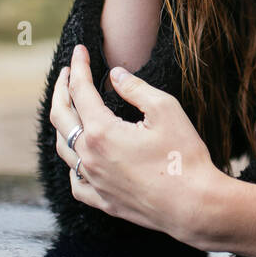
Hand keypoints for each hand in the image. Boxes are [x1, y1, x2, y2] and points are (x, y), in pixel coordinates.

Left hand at [49, 43, 219, 247]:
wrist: (195, 205)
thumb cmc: (184, 156)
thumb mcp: (166, 110)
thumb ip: (135, 89)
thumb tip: (115, 75)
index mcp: (101, 132)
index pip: (80, 91)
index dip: (78, 67)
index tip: (79, 51)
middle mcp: (89, 157)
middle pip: (61, 118)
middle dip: (61, 90)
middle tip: (66, 73)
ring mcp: (94, 182)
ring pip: (64, 149)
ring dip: (64, 124)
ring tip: (70, 110)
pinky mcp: (103, 201)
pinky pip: (76, 181)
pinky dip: (73, 164)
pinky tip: (81, 158)